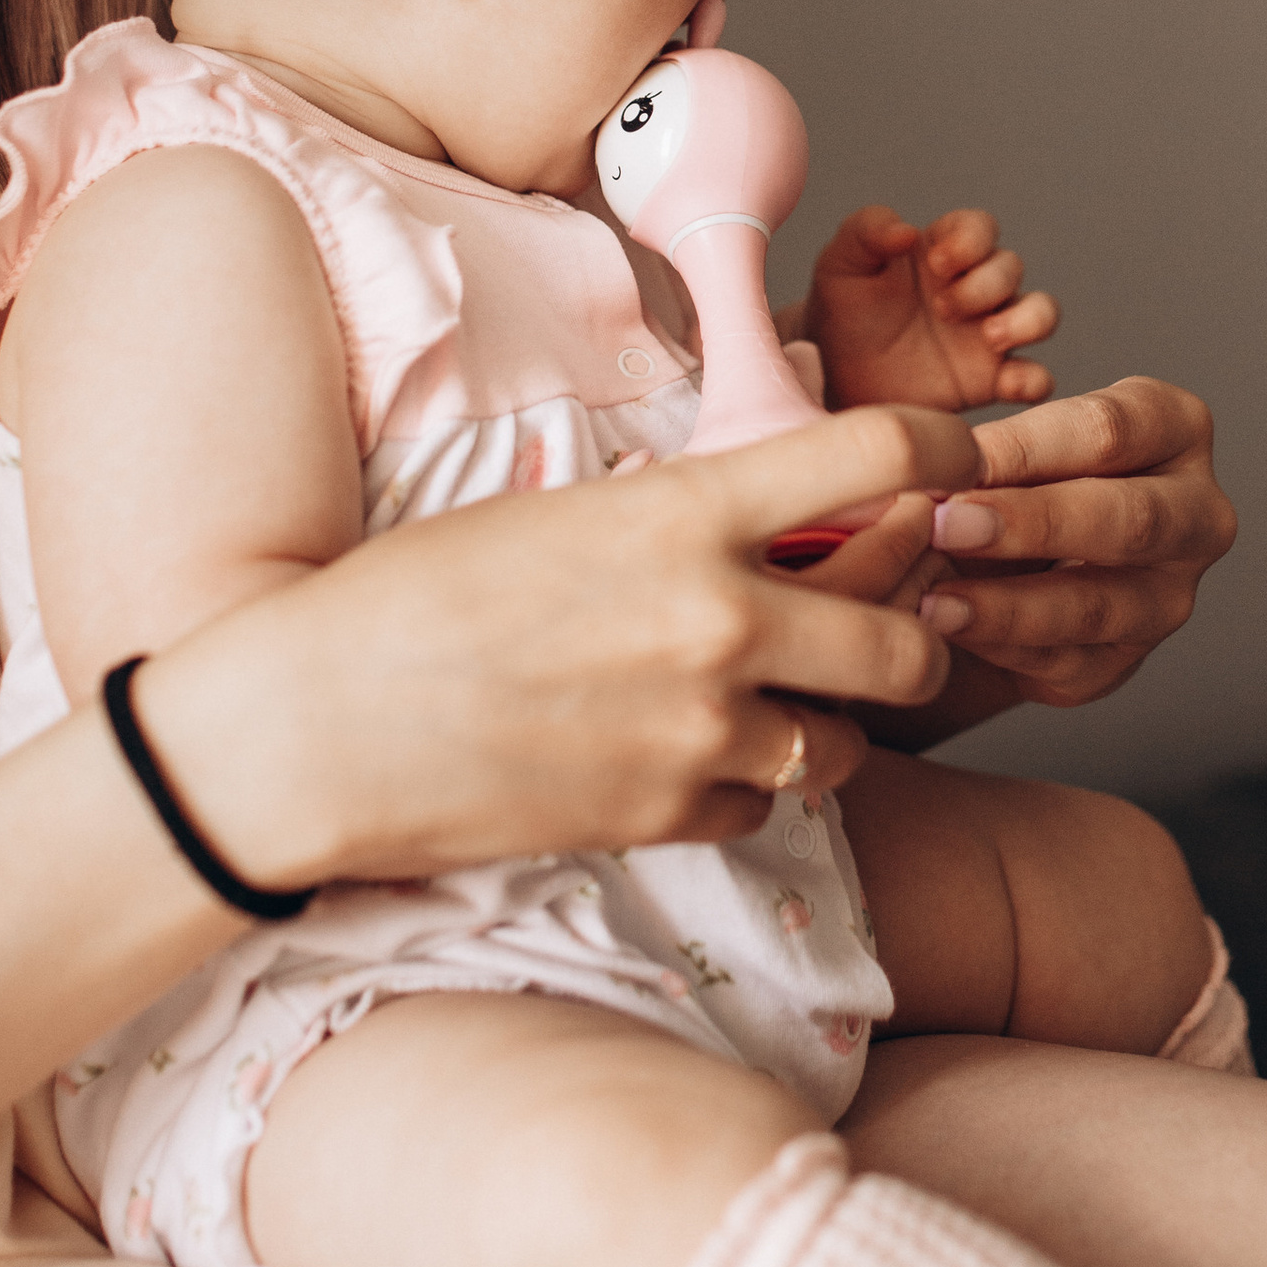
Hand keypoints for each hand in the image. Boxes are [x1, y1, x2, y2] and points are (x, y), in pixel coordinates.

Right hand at [144, 403, 983, 875]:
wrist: (311, 727)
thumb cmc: (415, 601)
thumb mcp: (564, 515)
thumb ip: (684, 523)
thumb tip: (771, 520)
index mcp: (686, 512)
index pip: (880, 455)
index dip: (943, 451)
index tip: (955, 462)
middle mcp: (717, 616)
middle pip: (904, 637)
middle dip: (908, 639)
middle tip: (883, 634)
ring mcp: (700, 727)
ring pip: (849, 740)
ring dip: (829, 725)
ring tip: (770, 705)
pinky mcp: (668, 815)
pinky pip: (766, 804)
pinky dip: (746, 787)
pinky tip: (682, 759)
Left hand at [804, 205, 1058, 411]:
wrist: (835, 382)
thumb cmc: (841, 315)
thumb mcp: (840, 265)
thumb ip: (866, 232)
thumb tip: (906, 229)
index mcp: (943, 252)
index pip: (981, 227)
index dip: (971, 239)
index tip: (937, 262)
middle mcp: (974, 288)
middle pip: (1011, 267)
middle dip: (984, 284)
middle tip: (943, 309)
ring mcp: (989, 335)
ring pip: (1042, 313)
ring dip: (1027, 319)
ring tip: (990, 337)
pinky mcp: (992, 381)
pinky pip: (1036, 377)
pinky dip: (1034, 379)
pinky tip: (1008, 384)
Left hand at [905, 377, 1234, 712]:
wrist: (1015, 558)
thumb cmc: (1019, 476)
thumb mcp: (1013, 444)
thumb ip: (984, 453)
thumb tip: (921, 464)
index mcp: (1177, 429)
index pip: (1109, 430)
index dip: (1026, 447)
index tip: (951, 458)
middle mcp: (1198, 513)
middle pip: (1128, 519)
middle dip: (1031, 523)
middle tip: (947, 524)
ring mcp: (1171, 596)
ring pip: (1100, 605)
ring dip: (1009, 606)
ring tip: (934, 603)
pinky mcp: (1126, 661)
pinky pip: (1067, 660)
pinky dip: (1000, 647)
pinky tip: (948, 635)